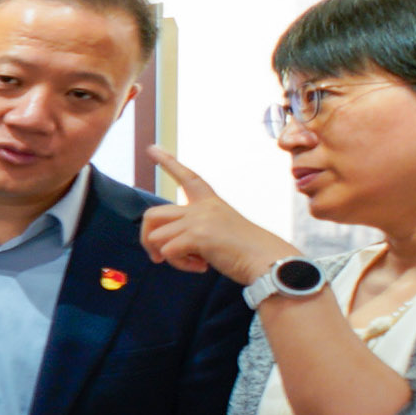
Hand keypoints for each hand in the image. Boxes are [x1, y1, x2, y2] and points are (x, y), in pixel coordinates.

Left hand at [142, 155, 292, 287]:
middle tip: (158, 257)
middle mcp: (202, 207)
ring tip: (194, 261)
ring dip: (168, 256)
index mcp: (210, 202)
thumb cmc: (247, 252)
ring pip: (155, 237)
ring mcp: (199, 220)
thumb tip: (161, 243)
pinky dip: (180, 265)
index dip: (168, 162)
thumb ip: (195, 227)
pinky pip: (168, 252)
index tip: (152, 148)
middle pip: (151, 214)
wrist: (269, 260)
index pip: (187, 177)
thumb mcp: (221, 230)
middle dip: (146, 238)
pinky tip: (202, 266)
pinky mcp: (198, 236)